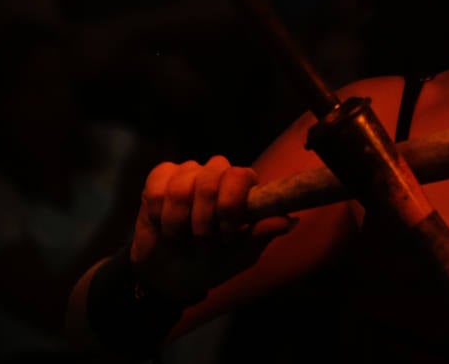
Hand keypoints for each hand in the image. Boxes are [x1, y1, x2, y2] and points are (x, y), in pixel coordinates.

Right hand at [130, 156, 295, 303]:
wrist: (170, 276)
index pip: (240, 176)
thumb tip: (290, 221)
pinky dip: (160, 217)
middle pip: (210, 180)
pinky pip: (158, 189)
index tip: (227, 234)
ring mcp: (188, 172)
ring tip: (183, 239)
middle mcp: (217, 173)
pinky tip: (164, 227)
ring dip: (179, 224)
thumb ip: (260, 235)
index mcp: (242, 188)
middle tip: (203, 244)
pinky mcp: (160, 177)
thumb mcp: (239, 256)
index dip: (231, 205)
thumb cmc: (211, 262)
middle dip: (203, 221)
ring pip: (181, 188)